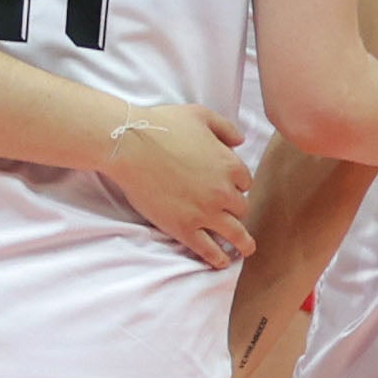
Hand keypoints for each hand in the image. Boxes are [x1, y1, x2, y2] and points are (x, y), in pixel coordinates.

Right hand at [102, 102, 252, 266]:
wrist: (131, 145)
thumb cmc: (163, 125)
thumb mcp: (200, 115)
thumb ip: (225, 127)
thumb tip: (240, 141)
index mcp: (230, 165)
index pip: (245, 182)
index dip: (236, 185)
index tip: (228, 188)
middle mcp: (223, 192)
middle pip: (241, 208)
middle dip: (236, 209)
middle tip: (230, 214)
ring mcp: (205, 213)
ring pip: (234, 233)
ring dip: (243, 243)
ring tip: (245, 250)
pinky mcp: (184, 228)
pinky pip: (208, 249)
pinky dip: (218, 258)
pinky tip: (222, 262)